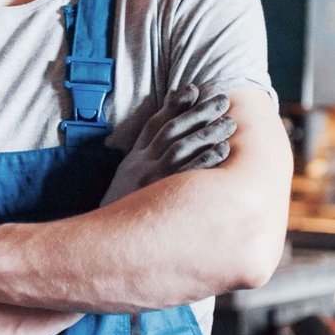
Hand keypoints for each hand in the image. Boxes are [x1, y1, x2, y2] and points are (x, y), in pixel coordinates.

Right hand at [102, 85, 234, 205]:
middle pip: (172, 132)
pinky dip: (205, 161)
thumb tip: (169, 134)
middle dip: (199, 114)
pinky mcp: (162, 201)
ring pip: (181, 148)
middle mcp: (141, 166)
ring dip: (207, 133)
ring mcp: (152, 182)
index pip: (154, 125)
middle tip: (223, 101)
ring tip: (229, 123)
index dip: (174, 105)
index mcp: (134, 159)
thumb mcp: (130, 176)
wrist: (105, 244)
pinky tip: (223, 151)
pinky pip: (187, 177)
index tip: (194, 89)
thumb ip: (148, 154)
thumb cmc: (126, 207)